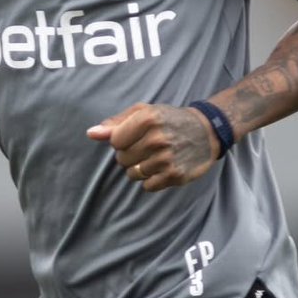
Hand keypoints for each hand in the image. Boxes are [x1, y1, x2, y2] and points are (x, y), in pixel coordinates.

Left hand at [87, 103, 219, 191]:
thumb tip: (91, 133)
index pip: (115, 141)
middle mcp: (156, 138)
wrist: (207, 131)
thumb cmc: (169, 119)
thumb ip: (116, 122)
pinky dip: (152, 179)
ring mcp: (166, 158)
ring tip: (156, 156)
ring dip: (140, 167)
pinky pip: (147, 186)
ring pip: (133, 174)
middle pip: (122, 159)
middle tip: (148, 146)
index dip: (122, 140)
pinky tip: (163, 167)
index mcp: (147, 118)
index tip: (136, 135)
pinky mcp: (174, 175)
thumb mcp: (144, 112)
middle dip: (130, 154)